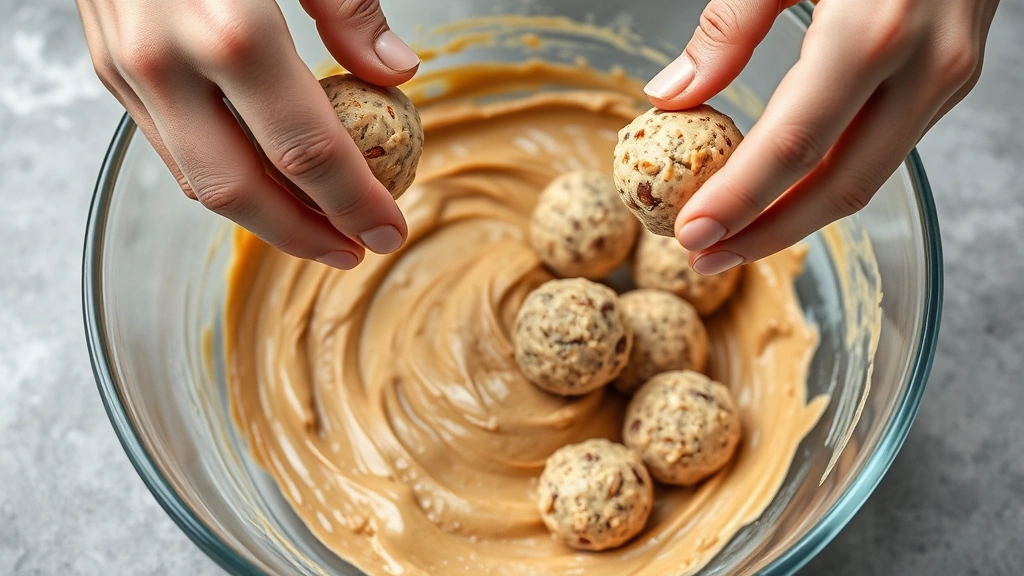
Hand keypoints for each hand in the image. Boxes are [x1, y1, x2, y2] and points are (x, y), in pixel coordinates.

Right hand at [77, 0, 421, 268]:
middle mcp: (167, 62)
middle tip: (356, 250)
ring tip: (317, 230)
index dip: (356, 203)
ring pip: (197, 180)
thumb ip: (349, 8)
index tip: (391, 230)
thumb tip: (395, 73)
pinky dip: (222, 179)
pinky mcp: (109, 67)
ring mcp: (127, 69)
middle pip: (244, 191)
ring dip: (262, 218)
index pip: (308, 153)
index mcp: (231, 30)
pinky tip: (264, 185)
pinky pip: (171, 148)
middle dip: (306, 234)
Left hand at [646, 0, 998, 274]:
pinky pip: (885, 150)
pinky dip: (830, 182)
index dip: (739, 200)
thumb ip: (728, 27)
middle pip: (840, 187)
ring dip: (797, 218)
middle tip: (703, 258)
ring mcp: (949, 77)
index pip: (795, 145)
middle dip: (765, 235)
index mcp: (875, 29)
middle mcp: (925, 66)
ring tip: (733, 239)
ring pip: (867, 177)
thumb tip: (669, 96)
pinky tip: (785, 193)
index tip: (688, 233)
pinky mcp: (952, 78)